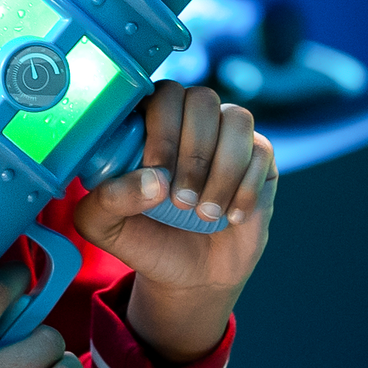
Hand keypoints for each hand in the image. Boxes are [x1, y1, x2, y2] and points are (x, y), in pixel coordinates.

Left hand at [71, 83, 275, 362]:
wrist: (190, 273)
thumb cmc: (143, 238)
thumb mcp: (105, 227)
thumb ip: (108, 200)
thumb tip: (154, 180)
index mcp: (148, 121)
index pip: (161, 94)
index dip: (162, 129)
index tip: (156, 171)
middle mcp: (189, 119)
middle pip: (202, 99)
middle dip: (193, 153)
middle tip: (180, 201)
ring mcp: (227, 135)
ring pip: (237, 119)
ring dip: (222, 169)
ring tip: (205, 213)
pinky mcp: (259, 159)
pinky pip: (262, 151)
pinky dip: (246, 188)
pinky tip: (231, 217)